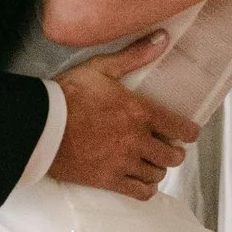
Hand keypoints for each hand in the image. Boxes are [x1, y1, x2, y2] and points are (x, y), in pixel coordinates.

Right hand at [49, 38, 189, 199]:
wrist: (41, 126)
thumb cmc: (68, 95)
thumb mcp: (101, 68)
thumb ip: (135, 56)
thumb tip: (162, 39)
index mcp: (140, 113)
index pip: (181, 129)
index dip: (190, 132)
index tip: (188, 132)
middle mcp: (137, 141)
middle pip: (172, 156)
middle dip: (174, 151)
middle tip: (168, 146)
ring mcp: (123, 163)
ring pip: (157, 174)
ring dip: (157, 168)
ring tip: (151, 161)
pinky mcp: (108, 180)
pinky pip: (139, 193)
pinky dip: (145, 189)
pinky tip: (142, 183)